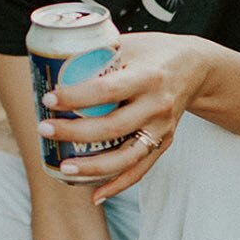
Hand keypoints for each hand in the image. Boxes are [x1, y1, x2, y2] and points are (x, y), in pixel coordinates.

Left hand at [36, 32, 213, 201]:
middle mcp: (158, 106)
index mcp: (148, 77)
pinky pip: (140, 170)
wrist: (195, 69)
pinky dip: (117, 185)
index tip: (49, 99)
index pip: (107, 91)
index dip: (76, 97)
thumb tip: (50, 61)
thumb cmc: (153, 53)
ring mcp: (162, 129)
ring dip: (94, 167)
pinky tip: (95, 194)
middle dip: (75, 132)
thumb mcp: (129, 44)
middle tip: (44, 129)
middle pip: (113, 127)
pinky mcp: (163, 144)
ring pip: (127, 157)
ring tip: (65, 167)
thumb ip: (97, 55)